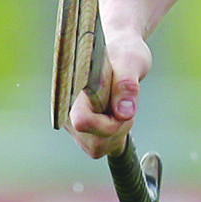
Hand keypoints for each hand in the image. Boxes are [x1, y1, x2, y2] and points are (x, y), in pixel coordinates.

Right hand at [66, 30, 148, 159]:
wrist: (120, 53)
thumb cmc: (124, 54)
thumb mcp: (132, 62)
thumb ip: (127, 86)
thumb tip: (124, 113)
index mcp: (75, 91)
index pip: (83, 122)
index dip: (108, 124)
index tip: (124, 110)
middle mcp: (68, 109)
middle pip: (94, 142)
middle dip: (118, 130)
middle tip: (126, 106)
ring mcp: (73, 122)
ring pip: (97, 148)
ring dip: (117, 134)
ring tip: (121, 108)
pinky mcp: (83, 130)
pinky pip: (99, 148)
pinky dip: (113, 138)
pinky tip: (116, 117)